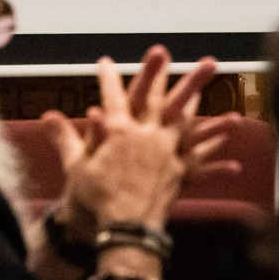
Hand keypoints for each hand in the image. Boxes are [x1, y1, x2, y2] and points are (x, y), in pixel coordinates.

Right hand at [46, 46, 217, 234]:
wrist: (122, 226)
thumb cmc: (96, 198)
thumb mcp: (76, 167)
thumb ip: (65, 138)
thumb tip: (47, 116)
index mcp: (120, 132)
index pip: (112, 97)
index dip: (107, 78)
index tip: (105, 61)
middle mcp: (146, 135)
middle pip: (157, 97)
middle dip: (161, 73)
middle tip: (165, 52)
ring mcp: (166, 151)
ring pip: (183, 119)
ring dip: (195, 101)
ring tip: (205, 85)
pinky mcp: (180, 171)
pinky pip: (201, 158)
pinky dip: (216, 151)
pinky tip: (231, 139)